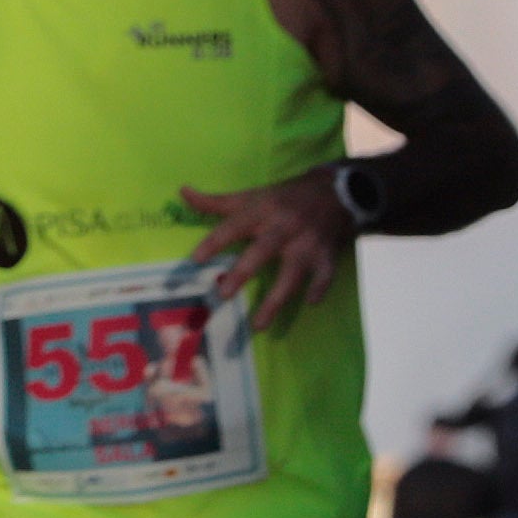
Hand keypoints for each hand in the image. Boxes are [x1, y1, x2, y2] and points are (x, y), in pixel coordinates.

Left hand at [177, 169, 355, 331]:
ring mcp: (307, 243)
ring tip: (258, 325)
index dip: (215, 241)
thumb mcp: (251, 196)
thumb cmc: (283, 199)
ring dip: (276, 300)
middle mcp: (284, 227)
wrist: (333, 192)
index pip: (234, 226)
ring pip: (292, 273)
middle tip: (223, 295)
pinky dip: (319, 288)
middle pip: (262, 250)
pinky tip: (310, 303)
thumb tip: (183, 191)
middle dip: (243, 272)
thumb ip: (216, 202)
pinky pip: (324, 275)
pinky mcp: (327, 255)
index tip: (196, 259)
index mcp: (262, 210)